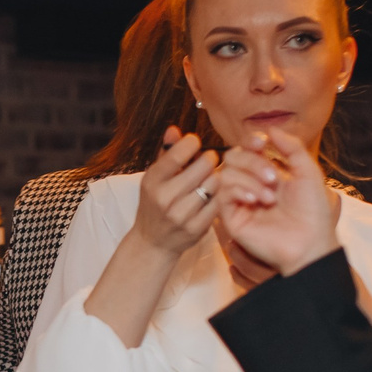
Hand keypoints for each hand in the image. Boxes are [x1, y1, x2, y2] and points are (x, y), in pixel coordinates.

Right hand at [130, 127, 222, 256]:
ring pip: (214, 183)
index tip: (195, 143)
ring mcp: (181, 215)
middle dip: (209, 159)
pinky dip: (219, 196)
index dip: (192, 143)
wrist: (153, 242)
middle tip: (208, 160)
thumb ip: (166, 153)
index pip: (178, 153)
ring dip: (215, 177)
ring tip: (209, 178)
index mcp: (152, 181)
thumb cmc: (155, 204)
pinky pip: (218, 203)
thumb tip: (175, 129)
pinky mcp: (196, 228)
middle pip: (203, 165)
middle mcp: (165, 197)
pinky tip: (213, 195)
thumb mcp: (154, 178)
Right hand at [213, 132, 340, 276]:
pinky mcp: (230, 216)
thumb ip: (292, 147)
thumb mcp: (308, 172)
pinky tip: (255, 201)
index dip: (250, 141)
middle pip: (233, 156)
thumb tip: (270, 129)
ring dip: (249, 179)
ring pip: (226, 172)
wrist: (309, 243)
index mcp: (267, 172)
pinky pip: (222, 192)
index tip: (261, 142)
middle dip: (252, 161)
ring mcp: (239, 200)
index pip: (248, 148)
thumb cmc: (312, 212)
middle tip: (273, 178)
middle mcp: (250, 184)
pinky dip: (238, 190)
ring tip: (270, 196)